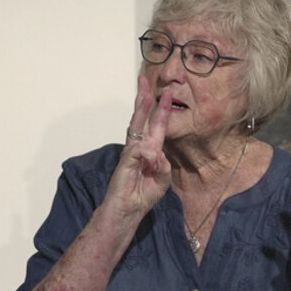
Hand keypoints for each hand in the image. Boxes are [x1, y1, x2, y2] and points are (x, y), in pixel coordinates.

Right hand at [106, 76, 173, 217]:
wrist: (127, 210)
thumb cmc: (142, 195)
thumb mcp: (162, 180)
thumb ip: (163, 165)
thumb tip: (154, 152)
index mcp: (150, 151)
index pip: (156, 126)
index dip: (161, 109)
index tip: (166, 93)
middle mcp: (139, 147)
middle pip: (141, 118)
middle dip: (144, 98)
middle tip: (143, 80)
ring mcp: (130, 152)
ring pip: (136, 125)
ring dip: (141, 109)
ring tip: (145, 94)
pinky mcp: (125, 160)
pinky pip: (139, 151)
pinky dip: (147, 154)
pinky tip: (150, 159)